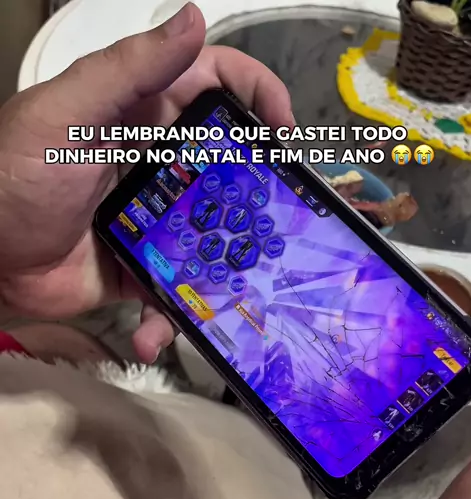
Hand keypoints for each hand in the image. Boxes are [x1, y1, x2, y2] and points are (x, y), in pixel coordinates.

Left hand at [0, 3, 292, 361]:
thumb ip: (128, 71)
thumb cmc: (13, 179)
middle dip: (259, 190)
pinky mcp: (143, 270)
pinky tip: (152, 335)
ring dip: (225, 265)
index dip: (256, 95)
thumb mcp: (66, 116)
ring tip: (237, 290)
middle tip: (279, 218)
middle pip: (228, 166)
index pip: (213, 86)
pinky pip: (174, 291)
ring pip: (212, 236)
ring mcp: (154, 221)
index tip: (283, 131)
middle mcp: (157, 164)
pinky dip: (168, 317)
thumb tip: (195, 20)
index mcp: (141, 113)